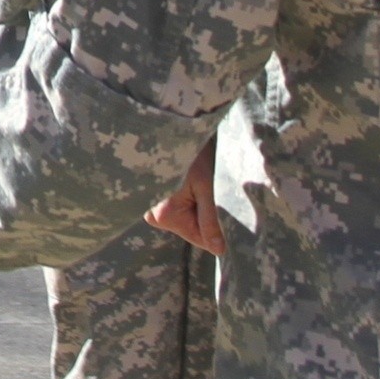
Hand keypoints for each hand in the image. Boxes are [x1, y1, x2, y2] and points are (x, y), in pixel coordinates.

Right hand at [145, 138, 225, 254]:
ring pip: (186, 218)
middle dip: (205, 215)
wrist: (175, 126)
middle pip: (192, 227)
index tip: (227, 212)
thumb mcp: (205, 186)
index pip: (200, 239)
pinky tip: (193, 183)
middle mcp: (153, 216)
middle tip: (211, 191)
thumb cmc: (190, 154)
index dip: (216, 229)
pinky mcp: (155, 198)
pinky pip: (179, 209)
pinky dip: (190, 200)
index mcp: (165, 216)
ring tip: (200, 183)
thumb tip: (219, 252)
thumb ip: (210, 220)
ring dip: (198, 205)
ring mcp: (152, 207)